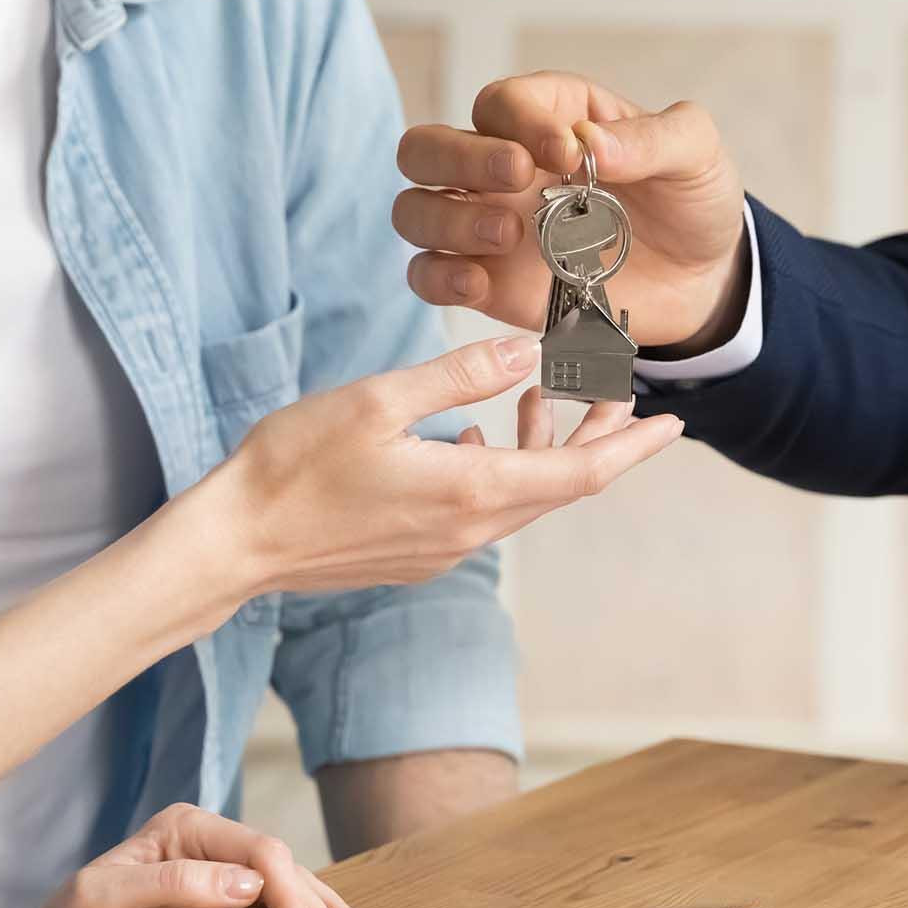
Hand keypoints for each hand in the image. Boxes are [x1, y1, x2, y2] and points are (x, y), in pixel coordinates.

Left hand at [12, 803, 382, 907]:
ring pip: (289, 887)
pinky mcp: (218, 899)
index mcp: (186, 827)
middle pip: (285, 870)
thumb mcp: (104, 902)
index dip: (292, 904)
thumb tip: (250, 883)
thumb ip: (173, 884)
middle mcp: (208, 839)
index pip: (262, 855)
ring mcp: (216, 868)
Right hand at [203, 333, 682, 598]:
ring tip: (539, 399)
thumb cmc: (294, 466)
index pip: (581, 473)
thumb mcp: (377, 401)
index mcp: (469, 491)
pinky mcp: (415, 555)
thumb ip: (460, 376)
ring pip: (520, 498)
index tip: (672, 421)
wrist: (235, 542)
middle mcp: (468, 530)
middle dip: (598, 439)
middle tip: (619, 393)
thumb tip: (530, 352)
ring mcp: (442, 549)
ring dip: (541, 450)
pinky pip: (481, 511)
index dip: (632, 446)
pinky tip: (470, 436)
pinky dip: (497, 468)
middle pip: (560, 487)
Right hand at [395, 71, 749, 348]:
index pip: (500, 103)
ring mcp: (487, 227)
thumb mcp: (695, 153)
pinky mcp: (487, 284)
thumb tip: (591, 143)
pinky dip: (439, 280)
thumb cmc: (689, 201)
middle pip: (426, 148)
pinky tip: (480, 284)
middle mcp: (503, 168)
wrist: (701, 281)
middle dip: (458, 158)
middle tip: (517, 179)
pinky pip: (428, 276)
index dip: (521, 121)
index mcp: (549, 118)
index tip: (567, 154)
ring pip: (414, 211)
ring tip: (509, 235)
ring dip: (447, 220)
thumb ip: (653, 138)